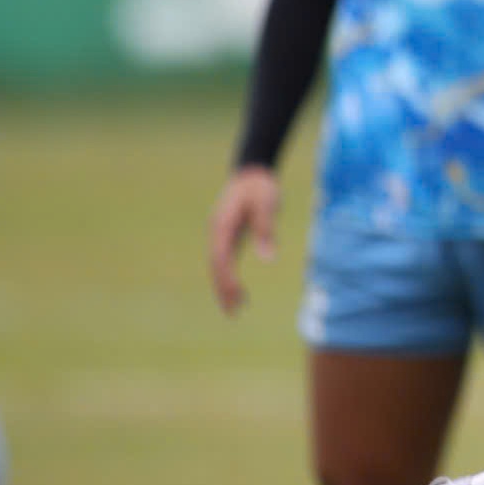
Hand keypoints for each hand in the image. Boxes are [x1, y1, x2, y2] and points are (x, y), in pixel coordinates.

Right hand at [207, 166, 280, 315]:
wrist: (252, 171)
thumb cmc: (261, 187)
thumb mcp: (267, 204)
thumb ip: (266, 229)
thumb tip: (268, 259)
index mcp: (223, 225)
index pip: (222, 258)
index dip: (228, 278)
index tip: (238, 295)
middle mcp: (217, 232)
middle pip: (215, 266)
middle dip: (223, 290)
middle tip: (233, 313)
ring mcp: (220, 234)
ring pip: (217, 265)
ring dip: (224, 286)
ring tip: (236, 309)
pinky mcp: (227, 235)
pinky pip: (224, 260)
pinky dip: (228, 276)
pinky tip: (238, 289)